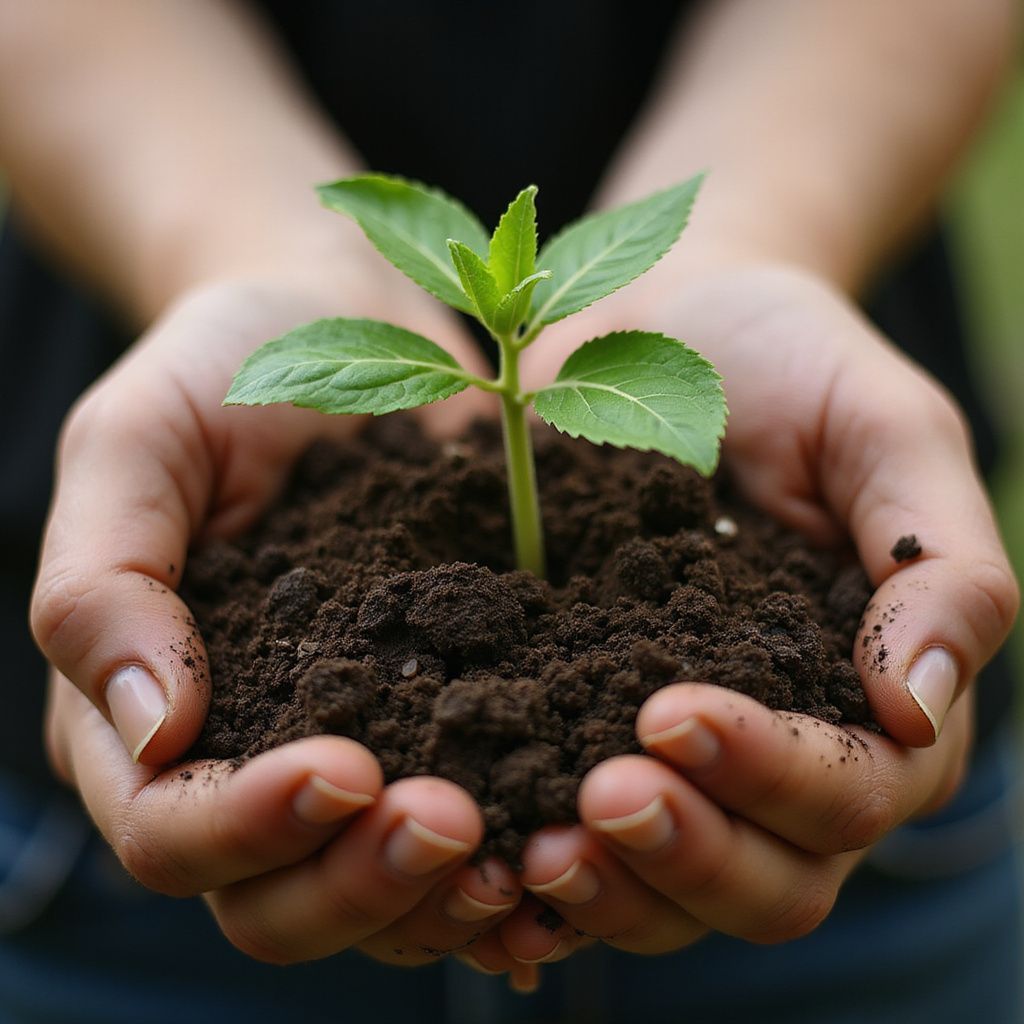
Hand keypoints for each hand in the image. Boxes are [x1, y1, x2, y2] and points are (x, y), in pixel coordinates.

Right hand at [32, 278, 519, 963]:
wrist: (338, 324)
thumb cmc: (221, 373)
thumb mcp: (134, 445)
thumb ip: (105, 583)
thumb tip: (154, 735)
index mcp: (147, 714)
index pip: (170, 830)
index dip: (247, 828)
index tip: (346, 768)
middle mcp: (248, 758)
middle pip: (279, 901)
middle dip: (362, 882)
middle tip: (455, 822)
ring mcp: (356, 750)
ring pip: (379, 895)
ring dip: (446, 896)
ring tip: (527, 851)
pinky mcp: (445, 718)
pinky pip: (472, 827)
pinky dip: (515, 855)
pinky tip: (570, 838)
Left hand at [488, 261, 1016, 961]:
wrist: (664, 320)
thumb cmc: (789, 362)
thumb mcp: (889, 432)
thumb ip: (939, 564)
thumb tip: (918, 708)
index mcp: (867, 696)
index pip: (852, 792)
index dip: (774, 776)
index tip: (671, 711)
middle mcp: (778, 752)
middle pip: (766, 882)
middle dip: (686, 855)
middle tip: (596, 798)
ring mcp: (676, 758)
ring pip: (668, 892)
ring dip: (604, 891)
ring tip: (525, 850)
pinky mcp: (578, 730)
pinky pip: (573, 842)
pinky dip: (531, 879)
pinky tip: (478, 869)